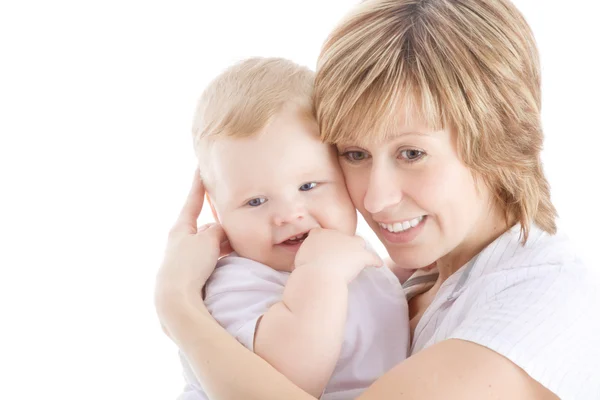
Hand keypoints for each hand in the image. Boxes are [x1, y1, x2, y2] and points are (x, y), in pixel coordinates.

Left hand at [155, 170, 231, 328]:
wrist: (175, 300)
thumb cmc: (188, 265)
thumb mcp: (207, 240)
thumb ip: (217, 231)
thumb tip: (220, 231)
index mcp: (180, 228)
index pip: (192, 200)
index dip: (198, 184)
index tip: (200, 168)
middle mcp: (181, 241)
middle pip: (206, 226)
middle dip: (222, 226)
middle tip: (240, 225)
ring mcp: (186, 258)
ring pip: (211, 244)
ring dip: (224, 244)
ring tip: (241, 247)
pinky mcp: (191, 274)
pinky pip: (211, 259)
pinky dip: (221, 257)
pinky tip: (234, 262)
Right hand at [294, 228, 382, 283]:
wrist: (318, 276)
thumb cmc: (305, 271)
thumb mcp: (299, 259)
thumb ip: (305, 255)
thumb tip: (305, 260)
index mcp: (318, 234)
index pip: (322, 233)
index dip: (324, 242)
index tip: (323, 249)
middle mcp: (335, 235)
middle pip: (342, 236)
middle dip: (341, 244)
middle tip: (339, 255)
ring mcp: (350, 244)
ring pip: (358, 242)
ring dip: (358, 249)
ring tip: (358, 257)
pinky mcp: (361, 255)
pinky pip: (372, 257)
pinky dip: (375, 261)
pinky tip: (378, 264)